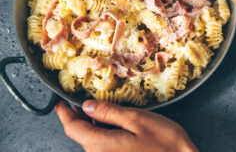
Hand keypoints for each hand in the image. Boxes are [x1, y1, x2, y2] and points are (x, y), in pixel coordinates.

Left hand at [55, 99, 197, 151]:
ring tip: (99, 108)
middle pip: (81, 135)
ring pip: (92, 141)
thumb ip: (108, 112)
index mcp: (101, 145)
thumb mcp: (136, 119)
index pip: (73, 129)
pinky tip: (112, 123)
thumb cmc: (163, 143)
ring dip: (92, 125)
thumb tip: (86, 105)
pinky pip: (102, 147)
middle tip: (81, 100)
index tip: (59, 103)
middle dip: (79, 117)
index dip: (64, 114)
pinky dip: (102, 133)